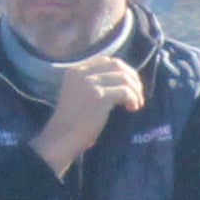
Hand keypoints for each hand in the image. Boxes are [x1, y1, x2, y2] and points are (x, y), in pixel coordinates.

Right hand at [34, 52, 142, 174]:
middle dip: (132, 78)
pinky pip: (126, 92)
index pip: (105, 60)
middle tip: (138, 93)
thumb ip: (93, 84)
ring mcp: (90, 83)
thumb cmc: (72, 123)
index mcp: (75, 71)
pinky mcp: (100, 97)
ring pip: (125, 78)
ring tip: (136, 104)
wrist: (62, 138)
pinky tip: (132, 108)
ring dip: (136, 91)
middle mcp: (82, 73)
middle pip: (117, 65)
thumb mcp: (78, 95)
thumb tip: (123, 80)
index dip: (122, 70)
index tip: (129, 85)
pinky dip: (134, 99)